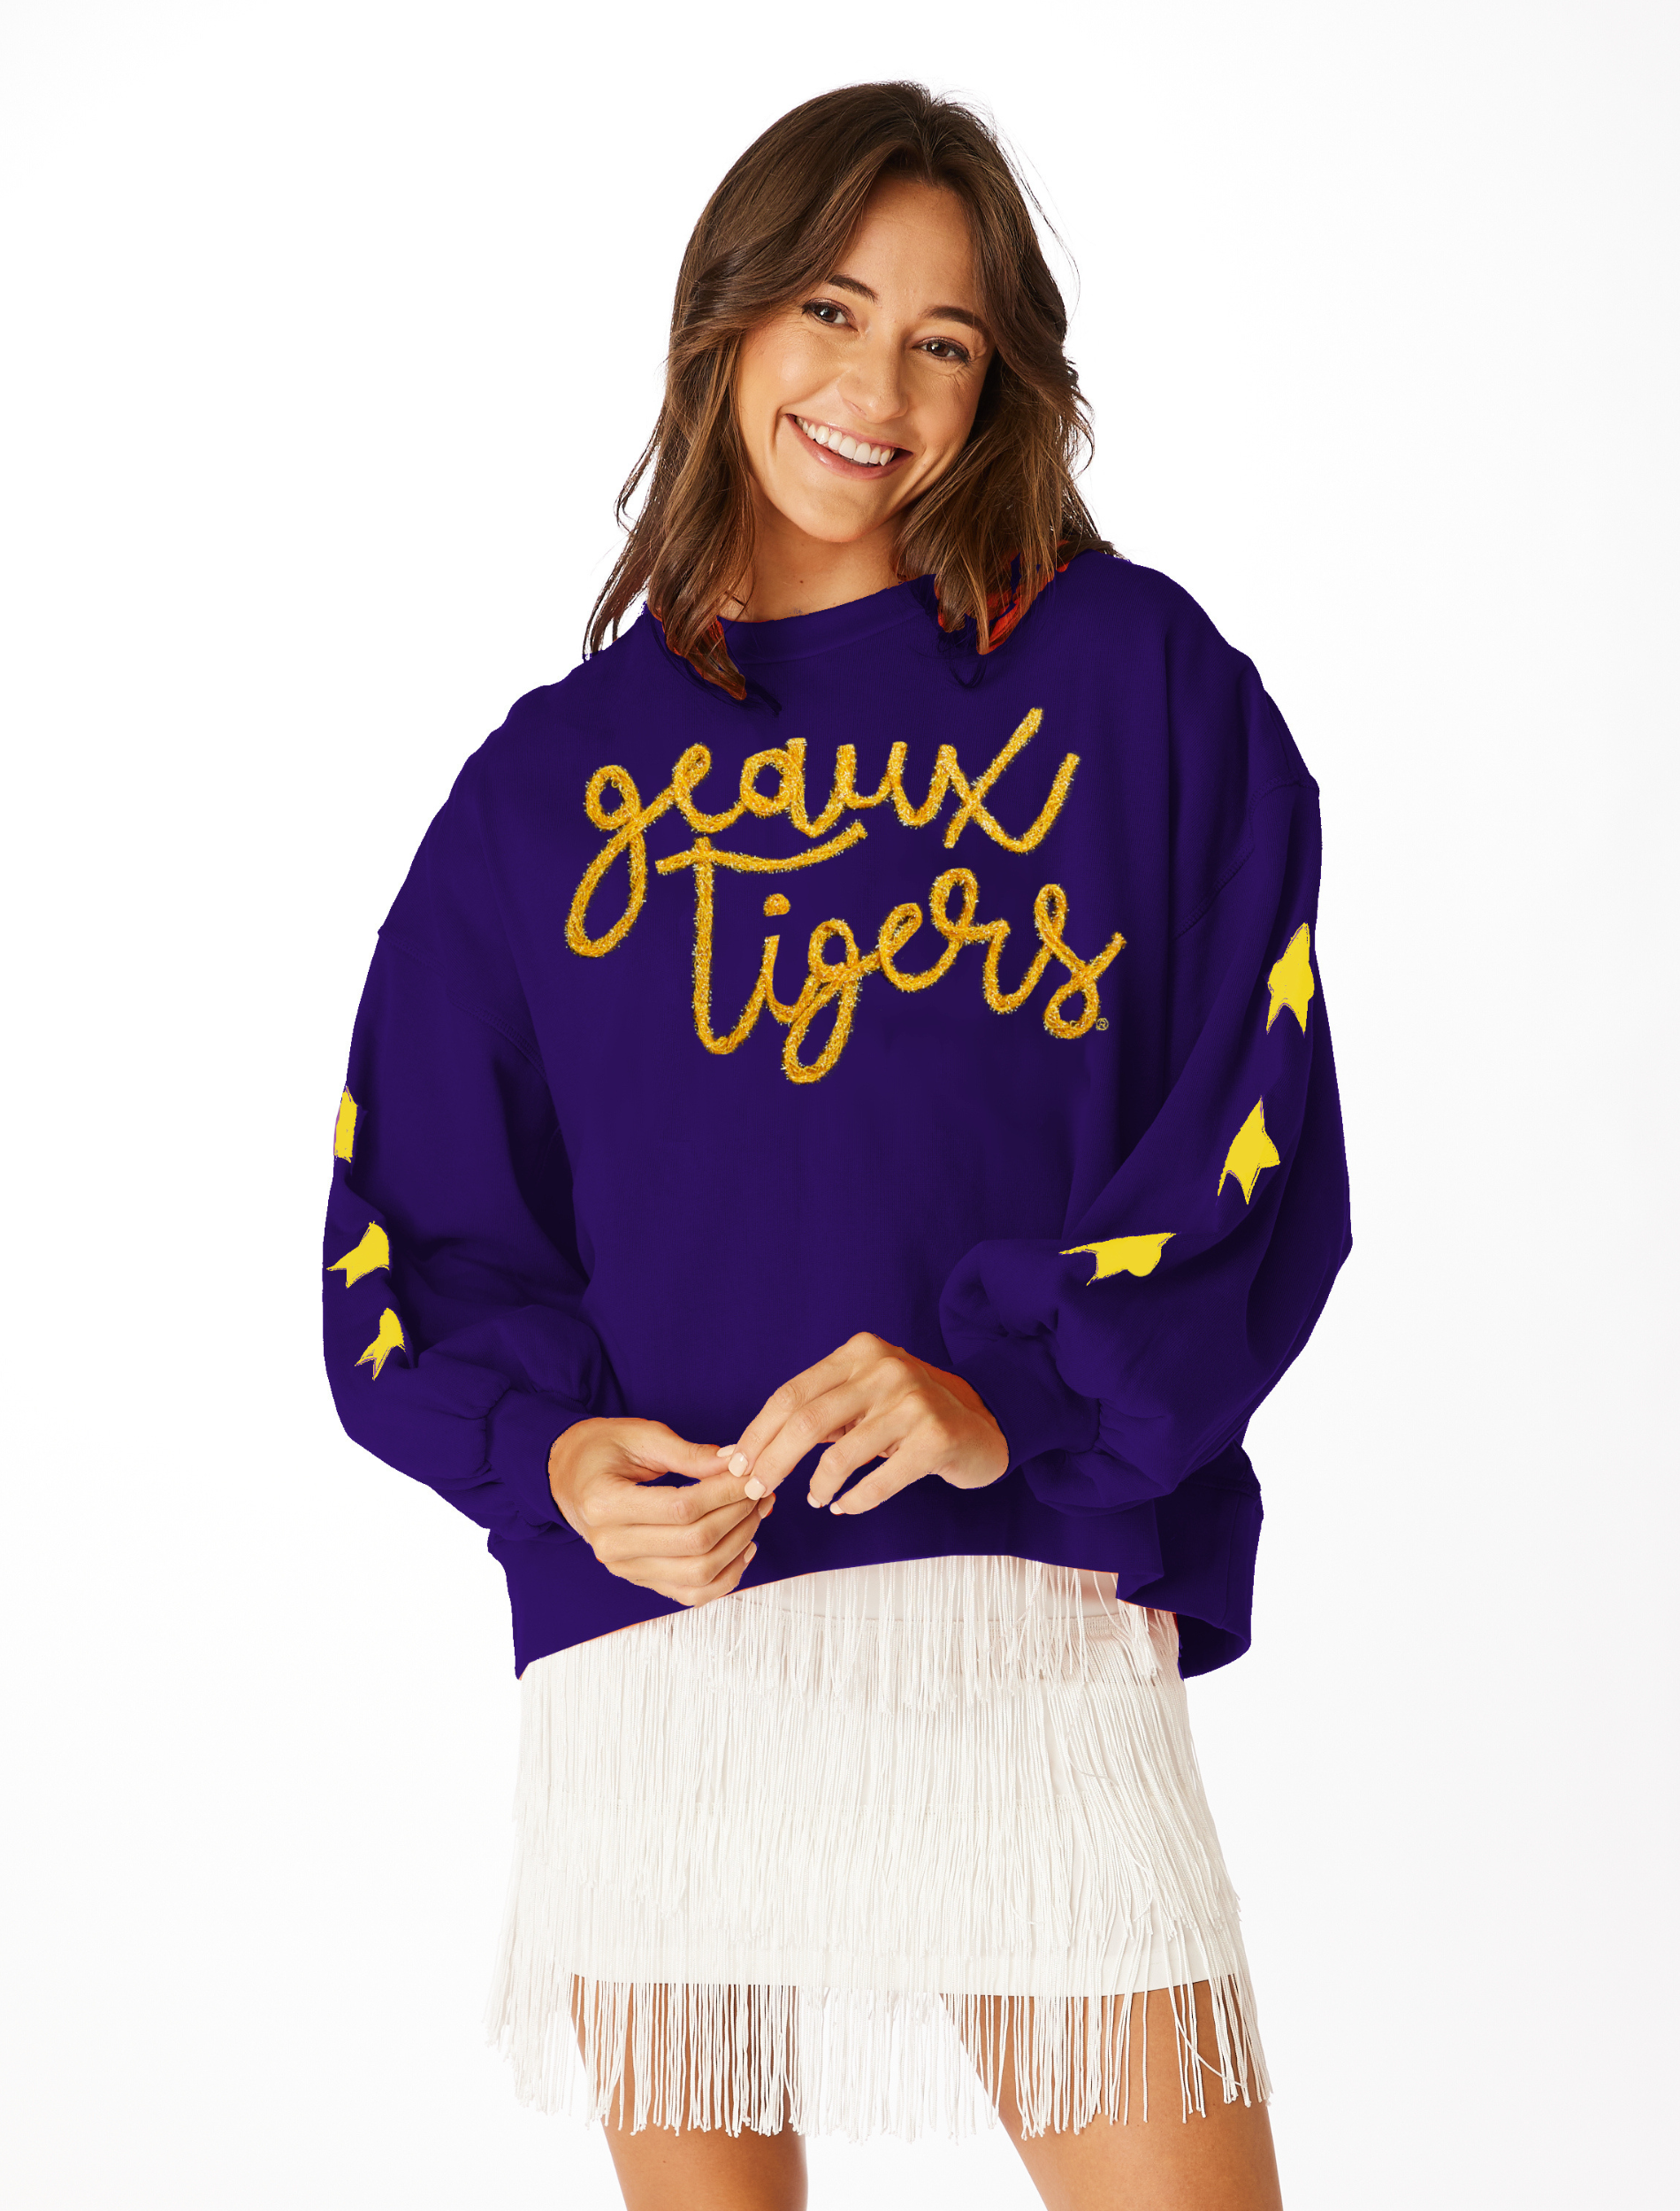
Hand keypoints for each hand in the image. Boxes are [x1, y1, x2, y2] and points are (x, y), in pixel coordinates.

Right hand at [547, 1417, 771, 1606]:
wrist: (569, 1478)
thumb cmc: (600, 1450)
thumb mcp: (640, 1436)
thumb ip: (688, 1453)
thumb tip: (735, 1464)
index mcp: (604, 1503)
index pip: (681, 1507)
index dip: (725, 1492)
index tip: (751, 1474)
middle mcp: (611, 1545)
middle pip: (694, 1543)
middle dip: (738, 1515)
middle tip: (760, 1490)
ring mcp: (625, 1569)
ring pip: (698, 1574)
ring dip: (739, 1545)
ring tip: (756, 1513)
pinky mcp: (640, 1580)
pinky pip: (691, 1594)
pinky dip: (725, 1577)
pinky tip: (743, 1547)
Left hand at [719, 1332, 1009, 1516]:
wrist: (986, 1422)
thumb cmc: (909, 1414)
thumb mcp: (863, 1397)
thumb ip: (815, 1414)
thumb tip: (745, 1451)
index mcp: (860, 1353)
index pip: (792, 1394)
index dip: (759, 1433)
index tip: (737, 1464)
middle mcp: (885, 1370)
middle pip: (807, 1421)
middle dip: (772, 1461)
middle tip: (756, 1491)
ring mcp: (913, 1403)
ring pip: (841, 1454)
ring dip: (818, 1485)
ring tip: (815, 1499)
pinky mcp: (936, 1438)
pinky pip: (879, 1480)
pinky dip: (854, 1500)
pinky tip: (844, 1506)